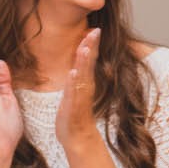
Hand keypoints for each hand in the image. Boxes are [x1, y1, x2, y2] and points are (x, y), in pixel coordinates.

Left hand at [53, 29, 103, 149]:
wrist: (78, 138)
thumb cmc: (75, 115)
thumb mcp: (75, 91)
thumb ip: (77, 77)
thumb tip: (76, 63)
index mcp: (85, 82)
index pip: (89, 60)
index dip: (91, 45)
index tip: (94, 29)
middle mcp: (85, 87)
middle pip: (89, 64)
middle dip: (91, 47)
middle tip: (95, 30)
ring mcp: (80, 97)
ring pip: (83, 75)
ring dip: (84, 61)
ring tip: (85, 47)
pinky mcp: (74, 107)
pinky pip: (74, 93)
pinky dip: (74, 83)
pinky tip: (73, 73)